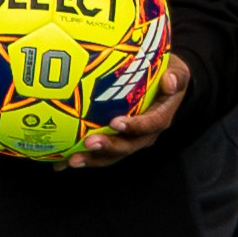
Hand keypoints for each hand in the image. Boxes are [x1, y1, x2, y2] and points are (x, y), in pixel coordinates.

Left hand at [70, 49, 190, 167]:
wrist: (164, 87)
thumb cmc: (168, 75)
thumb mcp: (178, 72)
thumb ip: (176, 77)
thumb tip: (170, 80)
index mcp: (160, 118)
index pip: (150, 125)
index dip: (134, 126)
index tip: (116, 122)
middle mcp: (144, 135)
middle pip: (127, 146)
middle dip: (108, 147)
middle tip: (88, 144)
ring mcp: (129, 141)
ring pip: (111, 154)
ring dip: (92, 159)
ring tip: (71, 160)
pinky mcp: (115, 142)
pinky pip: (98, 152)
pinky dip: (79, 157)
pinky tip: (58, 163)